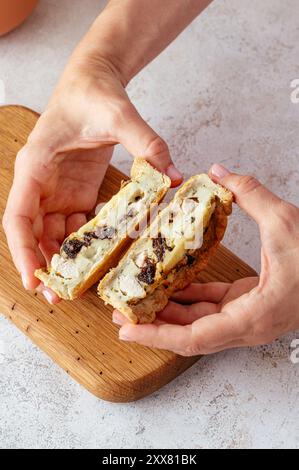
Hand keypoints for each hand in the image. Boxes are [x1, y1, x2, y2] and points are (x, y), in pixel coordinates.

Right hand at [3, 59, 181, 303]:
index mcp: (35, 167)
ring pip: (55, 233)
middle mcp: (41, 183)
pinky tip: (101, 259)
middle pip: (34, 233)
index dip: (22, 251)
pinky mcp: (78, 192)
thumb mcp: (118, 115)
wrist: (96, 81)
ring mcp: (59, 190)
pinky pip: (78, 224)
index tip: (33, 279)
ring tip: (80, 286)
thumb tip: (174, 174)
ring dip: (66, 260)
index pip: (18, 217)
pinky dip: (88, 243)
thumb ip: (146, 143)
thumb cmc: (94, 93)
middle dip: (45, 266)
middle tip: (60, 297)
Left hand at [113, 164, 298, 354]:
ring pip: (199, 322)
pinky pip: (212, 306)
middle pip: (190, 335)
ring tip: (137, 299)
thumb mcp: (286, 222)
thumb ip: (251, 194)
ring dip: (168, 312)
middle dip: (154, 326)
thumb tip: (219, 171)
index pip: (195, 337)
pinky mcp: (249, 305)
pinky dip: (189, 296)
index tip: (127, 331)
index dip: (158, 335)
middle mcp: (248, 326)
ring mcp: (248, 318)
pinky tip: (169, 283)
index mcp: (254, 316)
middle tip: (120, 315)